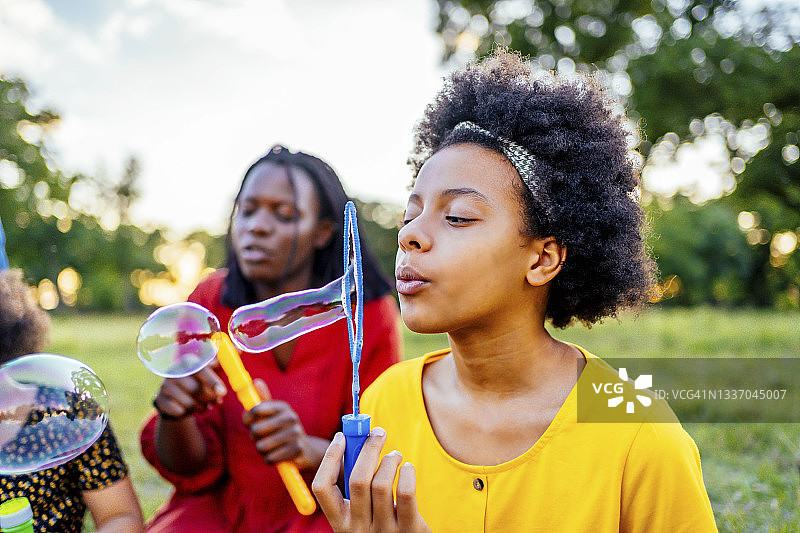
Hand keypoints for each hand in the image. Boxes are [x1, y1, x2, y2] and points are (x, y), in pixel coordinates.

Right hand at [153, 364, 226, 419]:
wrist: (178, 397)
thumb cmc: (198, 382)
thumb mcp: (209, 372)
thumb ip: (217, 365)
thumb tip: (229, 356)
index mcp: (187, 361)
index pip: (201, 370)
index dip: (213, 381)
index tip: (222, 392)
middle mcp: (174, 371)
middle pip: (196, 389)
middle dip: (209, 398)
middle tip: (216, 401)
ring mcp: (164, 385)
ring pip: (188, 403)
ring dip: (200, 407)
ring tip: (203, 405)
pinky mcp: (158, 400)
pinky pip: (177, 411)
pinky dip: (186, 413)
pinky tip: (188, 409)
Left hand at [241, 379, 324, 470]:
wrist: (306, 449)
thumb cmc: (282, 430)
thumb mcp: (274, 414)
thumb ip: (262, 401)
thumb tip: (256, 382)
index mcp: (282, 407)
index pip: (256, 410)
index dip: (247, 419)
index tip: (249, 423)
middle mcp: (290, 417)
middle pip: (256, 430)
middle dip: (254, 437)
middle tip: (262, 438)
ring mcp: (295, 433)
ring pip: (261, 446)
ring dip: (262, 450)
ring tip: (271, 447)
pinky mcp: (297, 450)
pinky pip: (270, 458)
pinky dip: (270, 460)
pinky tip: (278, 456)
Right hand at [312, 429, 430, 532]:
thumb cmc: (381, 524)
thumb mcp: (361, 513)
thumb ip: (357, 486)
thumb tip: (357, 440)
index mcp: (340, 522)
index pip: (322, 487)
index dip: (330, 457)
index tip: (341, 436)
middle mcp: (357, 529)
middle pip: (357, 480)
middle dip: (367, 448)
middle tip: (377, 433)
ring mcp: (383, 531)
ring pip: (381, 484)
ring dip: (389, 460)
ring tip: (395, 456)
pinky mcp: (408, 529)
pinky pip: (405, 493)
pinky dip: (407, 473)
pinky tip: (407, 468)